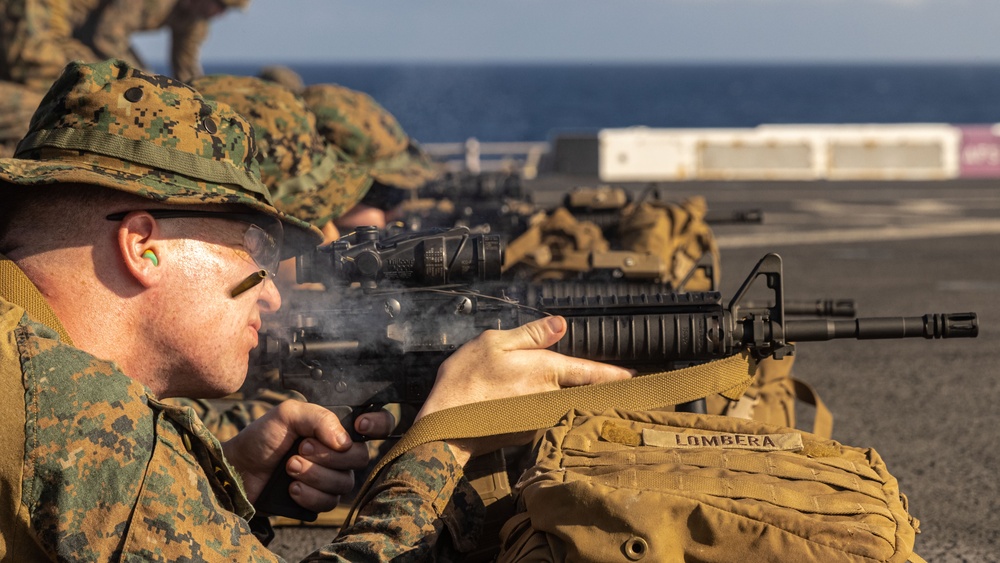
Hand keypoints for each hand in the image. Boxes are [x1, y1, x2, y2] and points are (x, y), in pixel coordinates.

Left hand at [222, 400, 394, 512]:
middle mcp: (340, 453)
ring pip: (345, 482)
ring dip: (315, 475)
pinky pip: (329, 502)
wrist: (239, 469)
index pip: (379, 423)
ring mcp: (332, 478)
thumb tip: (344, 441)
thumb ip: (319, 418)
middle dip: (329, 456)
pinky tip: (291, 488)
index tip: (359, 427)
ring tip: (289, 467)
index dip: (378, 424)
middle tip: (300, 449)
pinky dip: (309, 494)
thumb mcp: (288, 414)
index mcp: (337, 427)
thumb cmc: (263, 438)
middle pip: (361, 457)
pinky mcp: (319, 500)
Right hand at [417, 316, 632, 462]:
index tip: (634, 377)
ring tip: (580, 393)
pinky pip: (546, 417)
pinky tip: (535, 405)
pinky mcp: (526, 433)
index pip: (591, 372)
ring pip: (564, 405)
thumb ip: (530, 335)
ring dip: (573, 400)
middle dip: (598, 388)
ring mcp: (539, 419)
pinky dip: (548, 410)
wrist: (446, 426)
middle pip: (582, 392)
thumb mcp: (494, 342)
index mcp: (545, 371)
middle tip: (618, 384)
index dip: (614, 374)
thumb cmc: (465, 381)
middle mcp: (548, 397)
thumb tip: (560, 324)